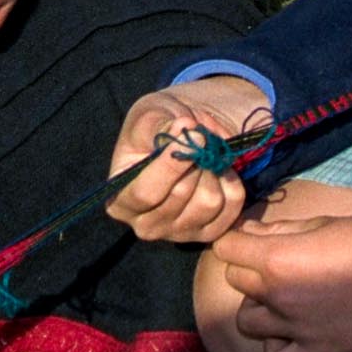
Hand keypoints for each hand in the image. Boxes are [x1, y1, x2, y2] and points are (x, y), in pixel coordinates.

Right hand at [104, 76, 269, 240]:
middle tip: (198, 138)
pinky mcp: (209, 234)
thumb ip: (160, 126)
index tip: (189, 129)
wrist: (182, 138)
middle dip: (194, 160)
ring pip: (209, 201)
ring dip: (213, 168)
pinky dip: (230, 180)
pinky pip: (231, 207)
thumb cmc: (156, 127)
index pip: (146, 193)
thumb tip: (185, 130)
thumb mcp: (148, 117)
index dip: (170, 164)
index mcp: (120, 201)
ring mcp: (179, 233)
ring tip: (205, 153)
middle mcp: (146, 225)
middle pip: (181, 196)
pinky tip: (218, 169)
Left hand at [213, 215, 351, 351]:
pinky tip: (295, 332)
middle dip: (250, 268)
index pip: (225, 247)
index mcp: (276, 257)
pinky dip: (279, 349)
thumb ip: (279, 230)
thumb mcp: (323, 222)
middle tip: (279, 260)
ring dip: (260, 306)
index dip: (237, 239)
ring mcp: (296, 328)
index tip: (253, 238)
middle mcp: (278, 295)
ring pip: (247, 321)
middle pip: (235, 280)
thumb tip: (251, 233)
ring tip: (285, 295)